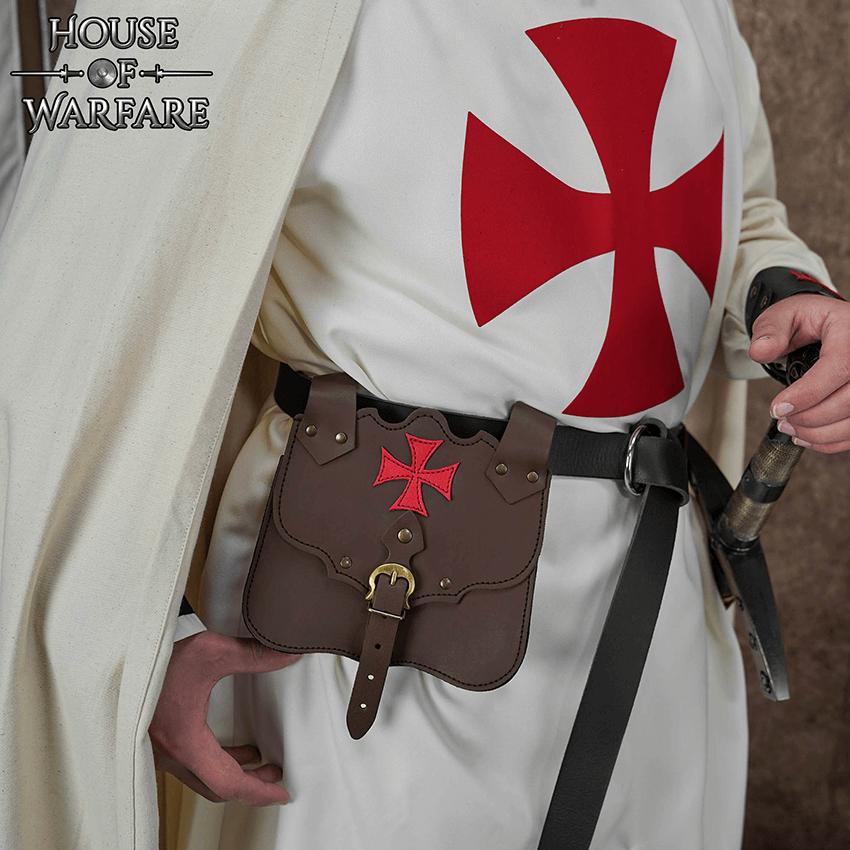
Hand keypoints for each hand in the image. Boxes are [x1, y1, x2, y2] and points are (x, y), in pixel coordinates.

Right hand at [150, 629, 299, 804]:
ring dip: (231, 771)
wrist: (117, 651)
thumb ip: (252, 655)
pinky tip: (225, 745)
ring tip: (257, 760)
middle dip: (251, 784)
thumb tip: (285, 655)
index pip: (228, 783)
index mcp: (183, 741)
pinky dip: (213, 760)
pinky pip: (189, 763)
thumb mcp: (212, 651)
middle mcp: (168, 753)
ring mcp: (157, 750)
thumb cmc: (156, 653)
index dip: (259, 792)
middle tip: (274, 776)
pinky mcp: (153, 741)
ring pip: (202, 776)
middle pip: (216, 785)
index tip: (280, 792)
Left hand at [749, 293, 849, 452]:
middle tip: (783, 420)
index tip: (778, 408)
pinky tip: (809, 436)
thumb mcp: (786, 314)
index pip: (838, 366)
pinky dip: (832, 440)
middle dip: (811, 417)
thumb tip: (761, 350)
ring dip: (820, 433)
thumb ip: (770, 330)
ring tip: (792, 428)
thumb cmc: (811, 320)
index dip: (808, 393)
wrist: (833, 327)